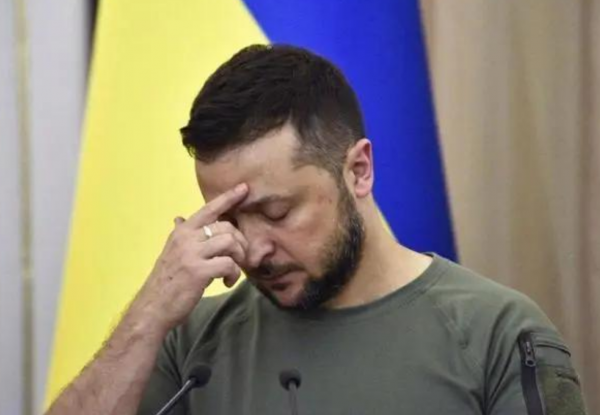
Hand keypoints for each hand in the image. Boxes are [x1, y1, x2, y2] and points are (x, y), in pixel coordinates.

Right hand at [129, 183, 248, 331]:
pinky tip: (227, 282)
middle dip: (239, 242)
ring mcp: (191, 254)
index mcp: (182, 231)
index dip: (228, 197)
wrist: (153, 308)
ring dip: (238, 257)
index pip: (209, 208)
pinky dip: (234, 274)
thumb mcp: (172, 252)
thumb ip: (181, 234)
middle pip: (226, 227)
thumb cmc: (166, 281)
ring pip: (230, 242)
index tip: (244, 188)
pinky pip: (229, 264)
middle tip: (238, 258)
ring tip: (232, 271)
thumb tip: (179, 218)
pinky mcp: (198, 271)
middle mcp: (185, 238)